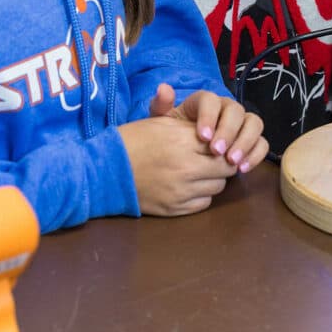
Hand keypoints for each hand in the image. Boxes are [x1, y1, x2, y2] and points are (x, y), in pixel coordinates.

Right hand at [118, 110, 235, 215]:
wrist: (105, 171)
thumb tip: (220, 135)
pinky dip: (201, 195)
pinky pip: (203, 204)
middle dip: (222, 163)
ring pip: (217, 188)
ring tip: (199, 172)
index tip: (218, 145)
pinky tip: (189, 186)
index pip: (223, 146)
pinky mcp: (174, 209)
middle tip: (212, 159)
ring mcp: (181, 192)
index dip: (224, 145)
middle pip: (225, 169)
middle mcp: (186, 168)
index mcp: (183, 142)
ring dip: (213, 179)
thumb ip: (194, 127)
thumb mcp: (163, 123)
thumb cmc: (134, 140)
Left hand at [150, 84, 268, 172]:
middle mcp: (227, 109)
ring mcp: (242, 124)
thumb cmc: (173, 135)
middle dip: (228, 131)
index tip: (202, 136)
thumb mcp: (163, 123)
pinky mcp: (251, 140)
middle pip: (236, 111)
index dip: (209, 116)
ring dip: (245, 143)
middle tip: (217, 151)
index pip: (212, 100)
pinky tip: (243, 169)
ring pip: (254, 124)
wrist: (184, 153)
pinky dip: (255, 155)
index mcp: (205, 102)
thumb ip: (161, 106)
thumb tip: (163, 89)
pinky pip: (261, 143)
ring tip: (231, 162)